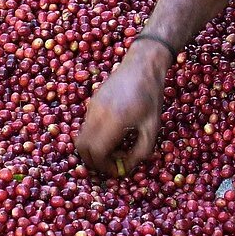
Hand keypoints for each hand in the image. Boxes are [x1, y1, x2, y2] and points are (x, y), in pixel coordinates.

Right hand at [77, 42, 171, 176]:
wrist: (142, 66)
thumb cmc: (151, 96)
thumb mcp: (153, 127)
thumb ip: (141, 151)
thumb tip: (126, 168)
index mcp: (114, 120)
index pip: (97, 152)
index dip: (104, 166)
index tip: (117, 169)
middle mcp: (97, 114)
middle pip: (82, 147)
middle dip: (93, 161)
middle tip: (111, 164)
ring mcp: (92, 107)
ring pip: (81, 137)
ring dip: (93, 149)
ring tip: (115, 149)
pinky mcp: (91, 103)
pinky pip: (85, 127)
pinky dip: (94, 137)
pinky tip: (112, 135)